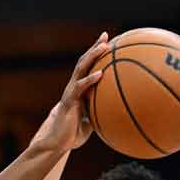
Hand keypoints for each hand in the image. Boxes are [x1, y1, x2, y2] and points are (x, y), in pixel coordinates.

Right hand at [34, 33, 106, 151]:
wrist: (58, 142)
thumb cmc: (75, 132)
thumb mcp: (94, 119)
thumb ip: (103, 110)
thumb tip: (122, 108)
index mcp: (80, 88)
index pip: (88, 66)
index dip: (97, 53)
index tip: (109, 41)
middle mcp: (74, 86)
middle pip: (84, 61)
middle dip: (95, 48)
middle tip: (106, 36)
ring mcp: (71, 92)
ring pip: (81, 69)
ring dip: (93, 56)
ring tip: (104, 47)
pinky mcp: (69, 101)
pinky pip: (80, 88)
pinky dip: (90, 80)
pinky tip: (100, 74)